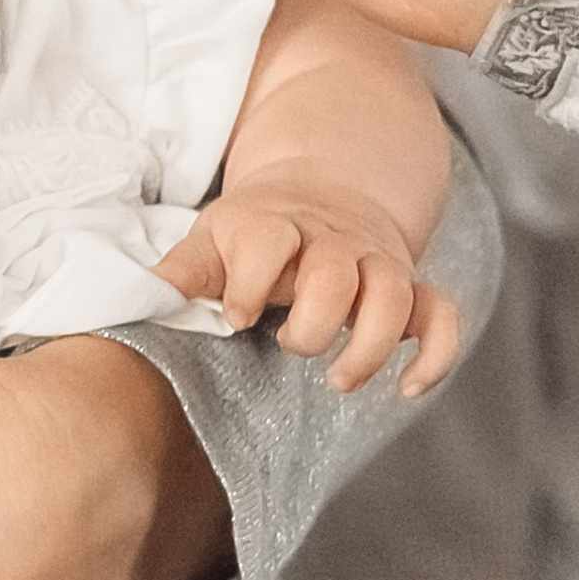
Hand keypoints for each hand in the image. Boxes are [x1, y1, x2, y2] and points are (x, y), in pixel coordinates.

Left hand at [156, 180, 458, 393]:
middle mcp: (330, 242)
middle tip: (288, 344)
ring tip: (339, 379)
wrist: (324, 190)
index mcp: (273, 226)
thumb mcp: (212, 239)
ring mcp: (375, 262)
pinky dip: (435, 353)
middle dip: (312, 323)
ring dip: (371, 344)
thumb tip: (138, 301)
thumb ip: (182, 272)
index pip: (268, 242)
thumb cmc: (257, 231)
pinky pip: (440, 314)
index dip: (251, 282)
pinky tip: (407, 388)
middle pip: (335, 276)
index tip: (236, 316)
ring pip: (394, 294)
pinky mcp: (409, 284)